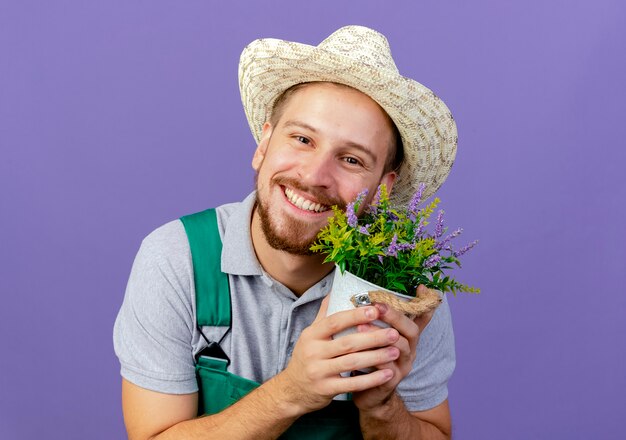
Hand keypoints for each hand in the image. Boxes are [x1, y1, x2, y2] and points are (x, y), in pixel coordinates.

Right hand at [277, 296, 403, 414]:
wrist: (292, 390)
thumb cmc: (307, 357)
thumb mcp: (310, 334)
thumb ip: (324, 314)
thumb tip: (335, 290)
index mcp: (311, 334)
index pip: (334, 322)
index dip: (355, 315)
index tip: (376, 310)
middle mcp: (313, 352)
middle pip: (347, 343)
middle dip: (373, 337)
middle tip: (393, 333)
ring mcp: (319, 372)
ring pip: (352, 363)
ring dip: (376, 357)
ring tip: (396, 351)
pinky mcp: (326, 389)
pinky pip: (352, 384)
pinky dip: (371, 379)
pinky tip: (387, 373)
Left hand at [352, 285, 434, 412]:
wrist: (367, 393)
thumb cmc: (369, 358)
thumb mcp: (374, 336)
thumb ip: (373, 317)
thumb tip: (361, 289)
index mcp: (406, 337)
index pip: (419, 317)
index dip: (422, 303)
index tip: (420, 287)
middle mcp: (409, 350)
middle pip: (411, 330)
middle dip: (394, 316)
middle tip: (377, 306)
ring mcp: (402, 366)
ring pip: (399, 348)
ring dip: (381, 335)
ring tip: (361, 326)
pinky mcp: (391, 381)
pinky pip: (387, 368)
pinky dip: (374, 358)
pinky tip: (360, 351)